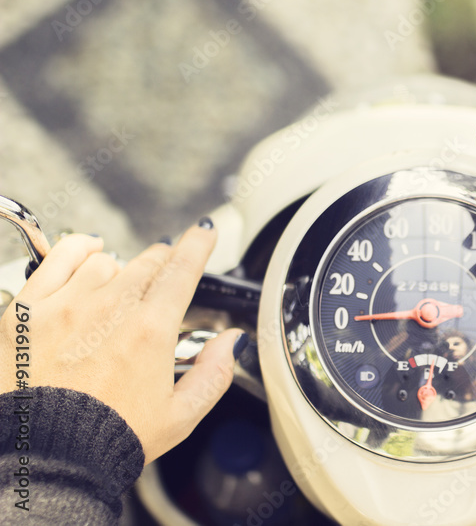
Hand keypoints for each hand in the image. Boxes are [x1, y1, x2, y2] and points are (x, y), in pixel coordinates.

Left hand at [0, 222, 244, 463]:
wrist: (42, 458)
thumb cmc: (107, 439)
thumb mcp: (179, 417)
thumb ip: (214, 374)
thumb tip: (232, 342)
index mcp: (150, 331)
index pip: (182, 270)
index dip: (198, 244)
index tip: (203, 232)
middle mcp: (110, 309)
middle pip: (147, 262)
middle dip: (162, 263)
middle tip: (163, 276)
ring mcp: (66, 305)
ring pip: (106, 262)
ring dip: (120, 270)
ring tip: (118, 289)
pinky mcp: (28, 310)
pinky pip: (58, 259)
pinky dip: (77, 251)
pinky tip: (86, 255)